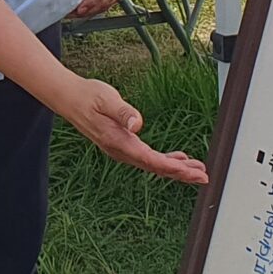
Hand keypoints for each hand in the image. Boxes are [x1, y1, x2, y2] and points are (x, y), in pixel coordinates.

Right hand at [45, 76, 207, 184]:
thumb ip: (123, 112)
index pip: (151, 159)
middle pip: (155, 167)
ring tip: (196, 171)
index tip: (191, 171)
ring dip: (175, 169)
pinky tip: (177, 159)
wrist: (69, 98)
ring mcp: (121, 150)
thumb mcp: (106, 99)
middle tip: (203, 177)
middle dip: (180, 173)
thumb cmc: (88, 97)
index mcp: (118, 142)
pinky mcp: (122, 145)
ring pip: (153, 165)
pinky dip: (164, 161)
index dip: (173, 167)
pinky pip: (147, 158)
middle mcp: (120, 151)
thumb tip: (137, 124)